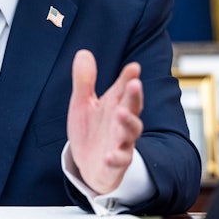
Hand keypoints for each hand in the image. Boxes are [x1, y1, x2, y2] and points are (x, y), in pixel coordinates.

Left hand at [67, 49, 143, 193]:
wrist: (90, 166)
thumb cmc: (91, 131)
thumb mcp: (83, 104)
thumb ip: (85, 81)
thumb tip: (83, 52)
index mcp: (115, 106)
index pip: (124, 89)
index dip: (129, 78)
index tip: (133, 67)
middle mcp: (121, 124)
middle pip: (132, 108)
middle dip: (134, 96)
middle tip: (135, 83)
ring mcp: (120, 144)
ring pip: (130, 133)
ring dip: (128, 123)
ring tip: (122, 113)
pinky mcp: (115, 164)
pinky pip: (118, 161)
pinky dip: (116, 158)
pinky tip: (109, 155)